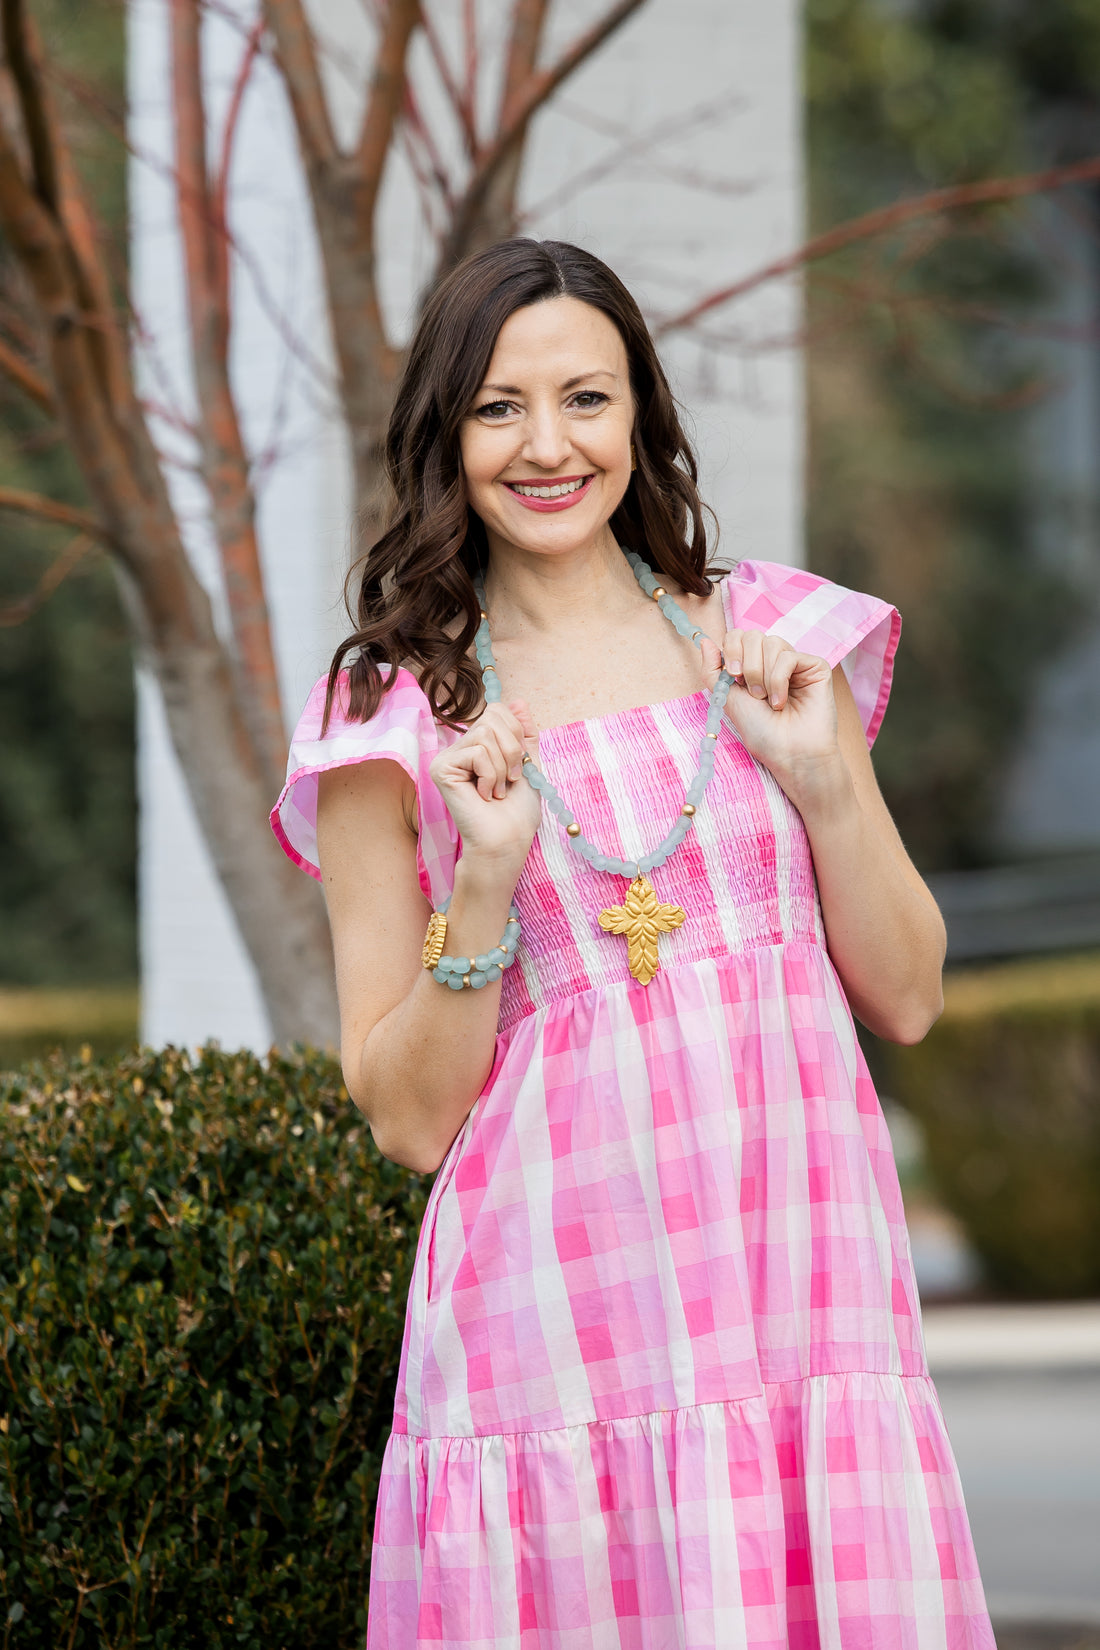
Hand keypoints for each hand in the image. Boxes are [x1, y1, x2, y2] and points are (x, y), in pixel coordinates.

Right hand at [428, 699, 542, 869]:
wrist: (507, 840)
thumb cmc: (517, 811)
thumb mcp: (528, 763)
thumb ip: (523, 732)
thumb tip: (517, 700)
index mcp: (478, 745)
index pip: (498, 709)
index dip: (516, 733)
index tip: (520, 764)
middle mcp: (459, 747)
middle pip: (492, 717)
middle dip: (512, 750)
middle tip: (510, 780)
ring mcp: (447, 757)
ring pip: (485, 734)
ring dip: (502, 767)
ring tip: (497, 791)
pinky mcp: (441, 768)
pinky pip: (477, 752)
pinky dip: (490, 775)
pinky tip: (484, 795)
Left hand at [700, 627, 842, 796]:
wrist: (789, 754)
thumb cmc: (762, 733)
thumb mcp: (727, 699)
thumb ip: (712, 671)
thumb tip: (704, 641)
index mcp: (753, 666)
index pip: (737, 636)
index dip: (731, 650)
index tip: (733, 676)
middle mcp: (774, 661)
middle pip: (752, 635)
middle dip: (747, 665)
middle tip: (753, 694)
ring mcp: (796, 663)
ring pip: (771, 642)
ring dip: (763, 675)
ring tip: (768, 701)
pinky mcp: (815, 666)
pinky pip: (788, 656)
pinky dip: (779, 679)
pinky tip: (782, 701)